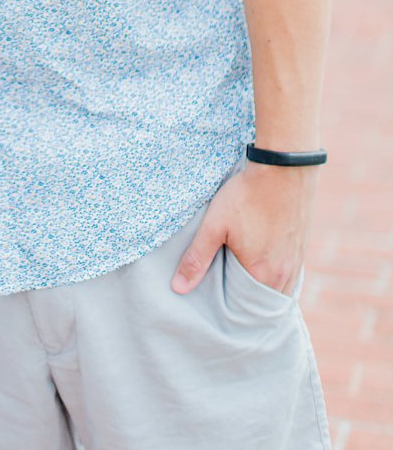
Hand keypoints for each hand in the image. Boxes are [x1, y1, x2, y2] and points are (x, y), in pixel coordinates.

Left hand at [173, 162, 317, 295]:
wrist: (283, 171)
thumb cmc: (247, 197)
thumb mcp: (214, 226)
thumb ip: (196, 258)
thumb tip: (179, 288)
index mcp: (264, 276)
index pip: (244, 308)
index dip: (229, 309)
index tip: (213, 307)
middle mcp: (285, 276)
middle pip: (261, 301)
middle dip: (243, 302)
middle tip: (223, 298)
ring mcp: (297, 263)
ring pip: (277, 290)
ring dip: (258, 290)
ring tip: (237, 284)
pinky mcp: (301, 249)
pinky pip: (287, 276)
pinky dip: (272, 278)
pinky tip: (258, 267)